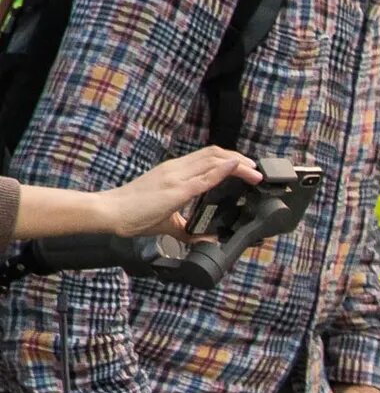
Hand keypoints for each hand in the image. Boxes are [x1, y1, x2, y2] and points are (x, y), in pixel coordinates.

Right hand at [92, 147, 261, 240]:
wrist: (110, 212)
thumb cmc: (133, 214)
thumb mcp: (168, 220)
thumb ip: (187, 229)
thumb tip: (205, 239)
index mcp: (174, 172)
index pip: (207, 157)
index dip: (229, 160)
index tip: (246, 168)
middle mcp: (176, 169)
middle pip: (214, 154)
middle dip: (240, 160)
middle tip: (257, 171)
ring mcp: (176, 177)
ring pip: (213, 160)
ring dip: (239, 164)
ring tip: (255, 172)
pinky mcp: (176, 189)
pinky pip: (204, 176)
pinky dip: (224, 170)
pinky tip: (237, 168)